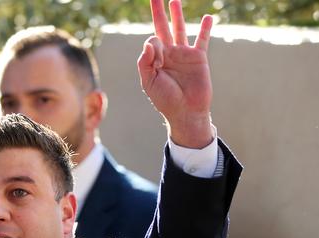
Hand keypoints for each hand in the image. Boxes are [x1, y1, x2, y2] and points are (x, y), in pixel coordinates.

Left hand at [138, 0, 213, 147]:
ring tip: (174, 1)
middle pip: (162, 27)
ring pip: (179, 29)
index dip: (155, 46)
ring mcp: (184, 54)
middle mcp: (168, 54)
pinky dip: (205, 28)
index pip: (152, 40)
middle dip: (158, 12)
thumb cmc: (165, 100)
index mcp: (154, 59)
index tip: (159, 61)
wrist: (185, 111)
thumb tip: (149, 41)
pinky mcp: (199, 57)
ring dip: (177, 15)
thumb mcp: (149, 82)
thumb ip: (145, 62)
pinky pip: (202, 40)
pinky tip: (207, 18)